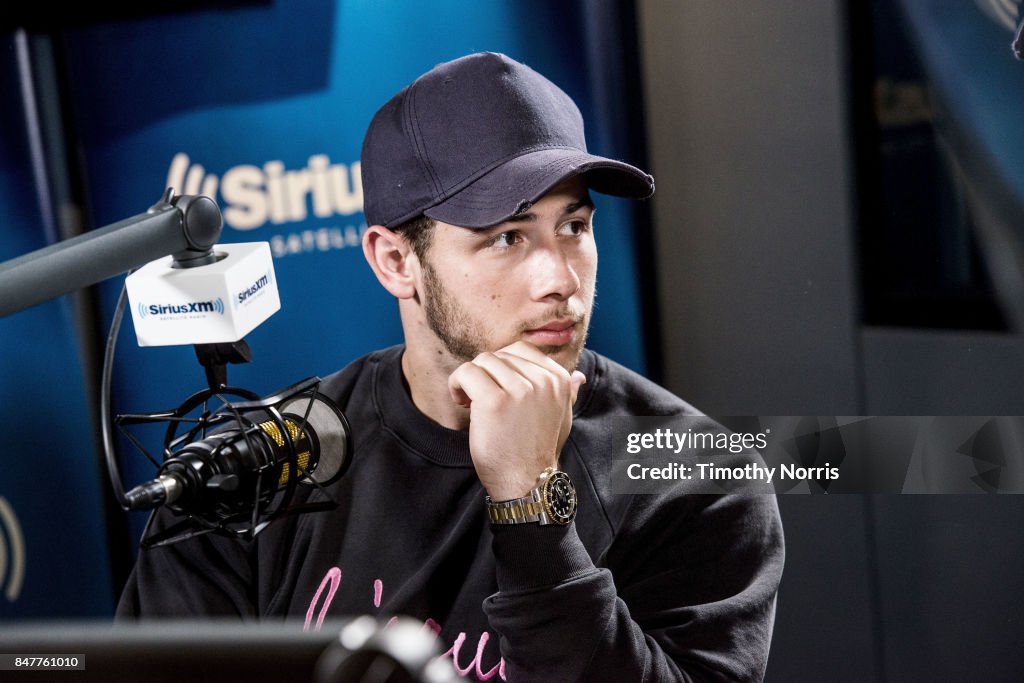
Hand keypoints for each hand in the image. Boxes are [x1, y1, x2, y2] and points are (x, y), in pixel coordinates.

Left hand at [448, 341, 585, 500]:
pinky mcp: (495, 401)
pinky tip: (462, 403)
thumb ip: (567, 393)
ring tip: (470, 402)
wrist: (527, 482)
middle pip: (499, 355)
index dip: (502, 366)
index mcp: (559, 379)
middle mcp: (542, 380)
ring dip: (469, 379)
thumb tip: (578, 376)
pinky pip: (467, 373)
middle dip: (485, 374)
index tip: (497, 387)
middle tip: (479, 397)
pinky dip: (457, 385)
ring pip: (481, 361)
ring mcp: (520, 390)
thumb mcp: (561, 418)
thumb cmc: (538, 451)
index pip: (521, 350)